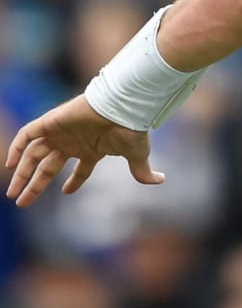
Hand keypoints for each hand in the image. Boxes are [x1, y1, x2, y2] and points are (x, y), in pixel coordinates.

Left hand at [4, 94, 163, 207]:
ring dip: (21, 173)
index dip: (73, 182)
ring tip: (13, 193)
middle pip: (48, 166)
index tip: (65, 192)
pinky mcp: (50, 122)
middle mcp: (73, 142)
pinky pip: (27, 135)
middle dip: (34, 185)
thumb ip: (142, 171)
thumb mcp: (137, 155)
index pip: (79, 169)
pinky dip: (16, 148)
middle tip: (21, 202)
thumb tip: (161, 181)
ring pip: (34, 154)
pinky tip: (10, 165)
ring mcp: (61, 133)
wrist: (122, 106)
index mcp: (91, 150)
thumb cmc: (130, 128)